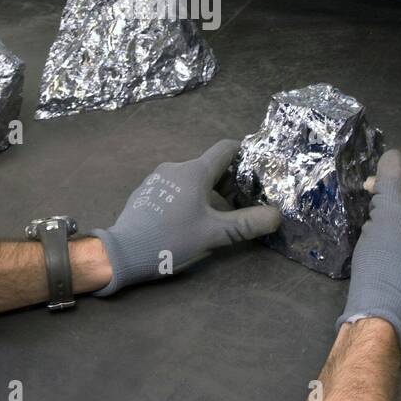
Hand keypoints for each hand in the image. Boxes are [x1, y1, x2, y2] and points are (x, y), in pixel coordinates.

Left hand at [91, 140, 280, 295]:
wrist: (123, 252)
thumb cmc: (171, 238)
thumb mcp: (214, 234)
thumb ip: (247, 223)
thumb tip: (277, 215)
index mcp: (194, 171)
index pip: (226, 149)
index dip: (244, 154)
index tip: (258, 168)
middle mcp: (176, 168)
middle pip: (210, 166)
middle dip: (229, 181)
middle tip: (243, 202)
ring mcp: (158, 179)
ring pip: (192, 179)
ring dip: (209, 192)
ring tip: (219, 215)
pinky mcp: (146, 193)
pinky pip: (176, 188)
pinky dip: (189, 197)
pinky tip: (190, 220)